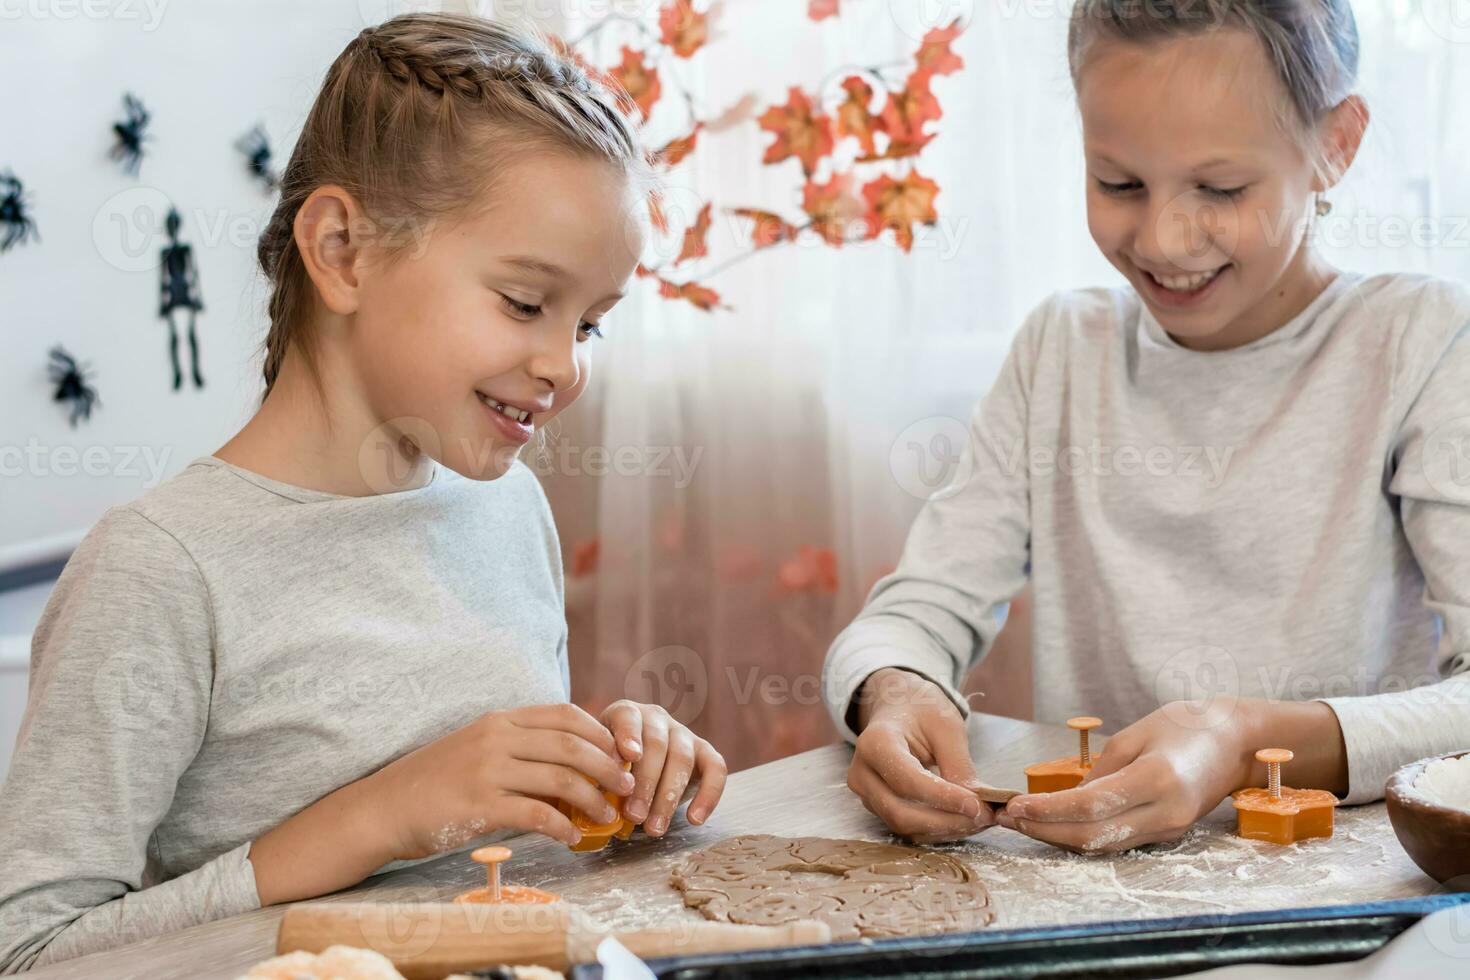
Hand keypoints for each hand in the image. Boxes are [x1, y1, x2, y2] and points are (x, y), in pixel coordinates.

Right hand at [368, 702, 635, 858]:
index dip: (601, 732)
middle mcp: (497, 738)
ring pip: (560, 778)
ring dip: (593, 799)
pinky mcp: (479, 805)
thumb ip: (519, 749)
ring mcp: (487, 770)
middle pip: (571, 744)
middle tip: (628, 786)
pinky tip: (572, 838)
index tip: (624, 753)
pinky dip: (562, 827)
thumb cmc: (434, 783)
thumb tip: (572, 766)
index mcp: (500, 720)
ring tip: (608, 816)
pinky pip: (536, 814)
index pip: (564, 714)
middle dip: (608, 765)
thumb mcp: (478, 749)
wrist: (382, 808)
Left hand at [600, 700, 727, 836]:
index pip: (628, 717)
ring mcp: (683, 733)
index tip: (629, 757)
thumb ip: (597, 776)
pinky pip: (716, 769)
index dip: (629, 735)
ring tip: (654, 828)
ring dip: (668, 797)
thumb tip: (592, 801)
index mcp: (626, 713)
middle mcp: (656, 718)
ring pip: (682, 759)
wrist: (638, 767)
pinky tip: (695, 819)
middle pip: (657, 745)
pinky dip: (709, 795)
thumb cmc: (612, 768)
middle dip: (645, 783)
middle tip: (633, 816)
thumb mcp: (598, 765)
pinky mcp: (705, 751)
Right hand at [845, 668, 992, 842]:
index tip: (977, 806)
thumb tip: (976, 807)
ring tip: (979, 821)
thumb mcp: (946, 726)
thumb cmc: (921, 711)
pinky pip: (906, 826)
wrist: (897, 707)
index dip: (942, 798)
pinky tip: (962, 820)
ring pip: (904, 826)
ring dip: (944, 829)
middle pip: (900, 813)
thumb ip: (958, 766)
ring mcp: (865, 793)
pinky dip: (937, 829)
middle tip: (983, 819)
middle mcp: (862, 772)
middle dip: (946, 822)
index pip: (908, 780)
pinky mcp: (876, 806)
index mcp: (875, 742)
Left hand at [996, 698, 1256, 852]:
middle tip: (1008, 818)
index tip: (1014, 806)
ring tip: (1022, 822)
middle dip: (1044, 830)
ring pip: (1102, 845)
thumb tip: (1064, 801)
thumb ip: (1099, 770)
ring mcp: (1168, 829)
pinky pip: (1116, 841)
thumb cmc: (1183, 726)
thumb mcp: (1135, 735)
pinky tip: (1055, 824)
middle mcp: (1164, 813)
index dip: (1047, 811)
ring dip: (1058, 837)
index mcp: (1156, 780)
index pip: (1090, 807)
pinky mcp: (1167, 835)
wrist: (1234, 742)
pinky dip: (1082, 836)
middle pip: (1092, 836)